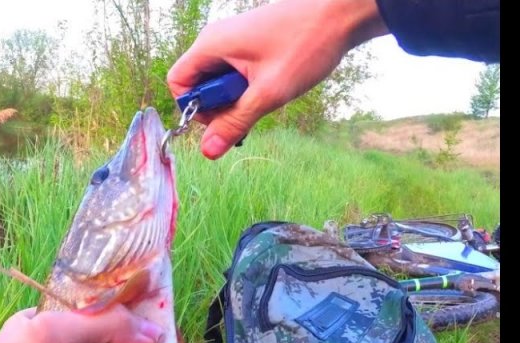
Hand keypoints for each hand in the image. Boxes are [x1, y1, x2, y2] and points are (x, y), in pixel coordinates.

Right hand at [167, 0, 388, 158]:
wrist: (342, 12)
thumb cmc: (306, 44)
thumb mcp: (268, 92)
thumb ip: (235, 122)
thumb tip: (208, 151)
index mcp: (212, 45)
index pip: (178, 82)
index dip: (193, 107)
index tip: (221, 118)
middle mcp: (217, 39)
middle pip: (198, 83)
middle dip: (218, 106)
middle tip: (249, 112)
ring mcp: (233, 40)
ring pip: (218, 80)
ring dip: (235, 99)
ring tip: (265, 100)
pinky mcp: (249, 43)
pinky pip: (234, 72)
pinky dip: (246, 87)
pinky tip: (270, 90)